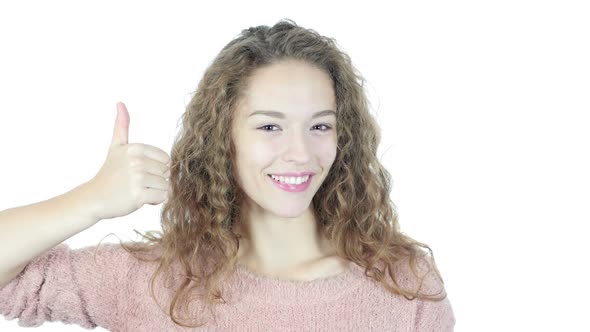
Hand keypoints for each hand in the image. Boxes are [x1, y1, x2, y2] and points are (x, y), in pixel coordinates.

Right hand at [85, 102, 170, 220]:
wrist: (93, 198)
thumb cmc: (109, 173)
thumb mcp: (116, 147)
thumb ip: (122, 126)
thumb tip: (120, 103)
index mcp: (135, 148)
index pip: (166, 159)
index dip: (157, 168)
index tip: (139, 171)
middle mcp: (136, 161)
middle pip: (167, 173)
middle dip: (156, 181)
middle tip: (137, 183)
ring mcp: (137, 178)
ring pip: (166, 185)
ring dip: (155, 191)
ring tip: (137, 191)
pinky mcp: (138, 194)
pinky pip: (162, 196)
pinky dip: (155, 201)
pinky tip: (140, 199)